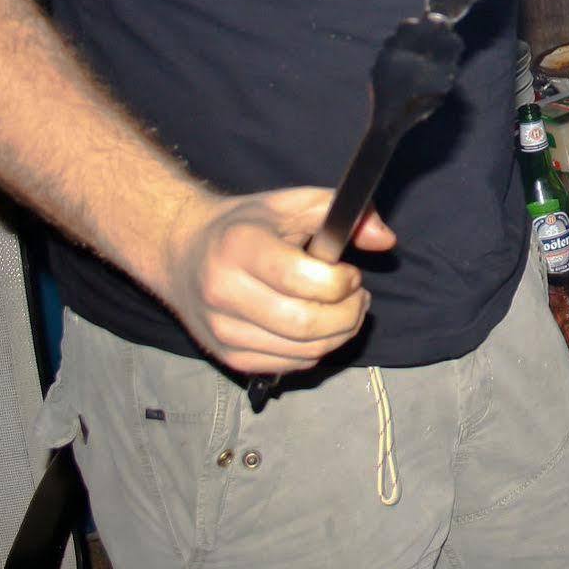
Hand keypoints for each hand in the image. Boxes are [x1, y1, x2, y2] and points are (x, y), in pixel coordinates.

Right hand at [157, 187, 396, 374]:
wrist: (184, 252)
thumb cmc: (247, 226)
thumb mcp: (292, 203)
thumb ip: (342, 212)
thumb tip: (385, 239)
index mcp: (240, 247)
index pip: (302, 279)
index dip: (342, 281)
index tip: (351, 273)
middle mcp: (224, 292)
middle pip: (306, 323)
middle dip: (350, 313)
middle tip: (359, 297)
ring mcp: (223, 330)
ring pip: (303, 351)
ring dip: (340, 334)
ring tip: (345, 310)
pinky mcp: (228, 356)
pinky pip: (290, 365)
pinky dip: (316, 350)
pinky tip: (317, 327)